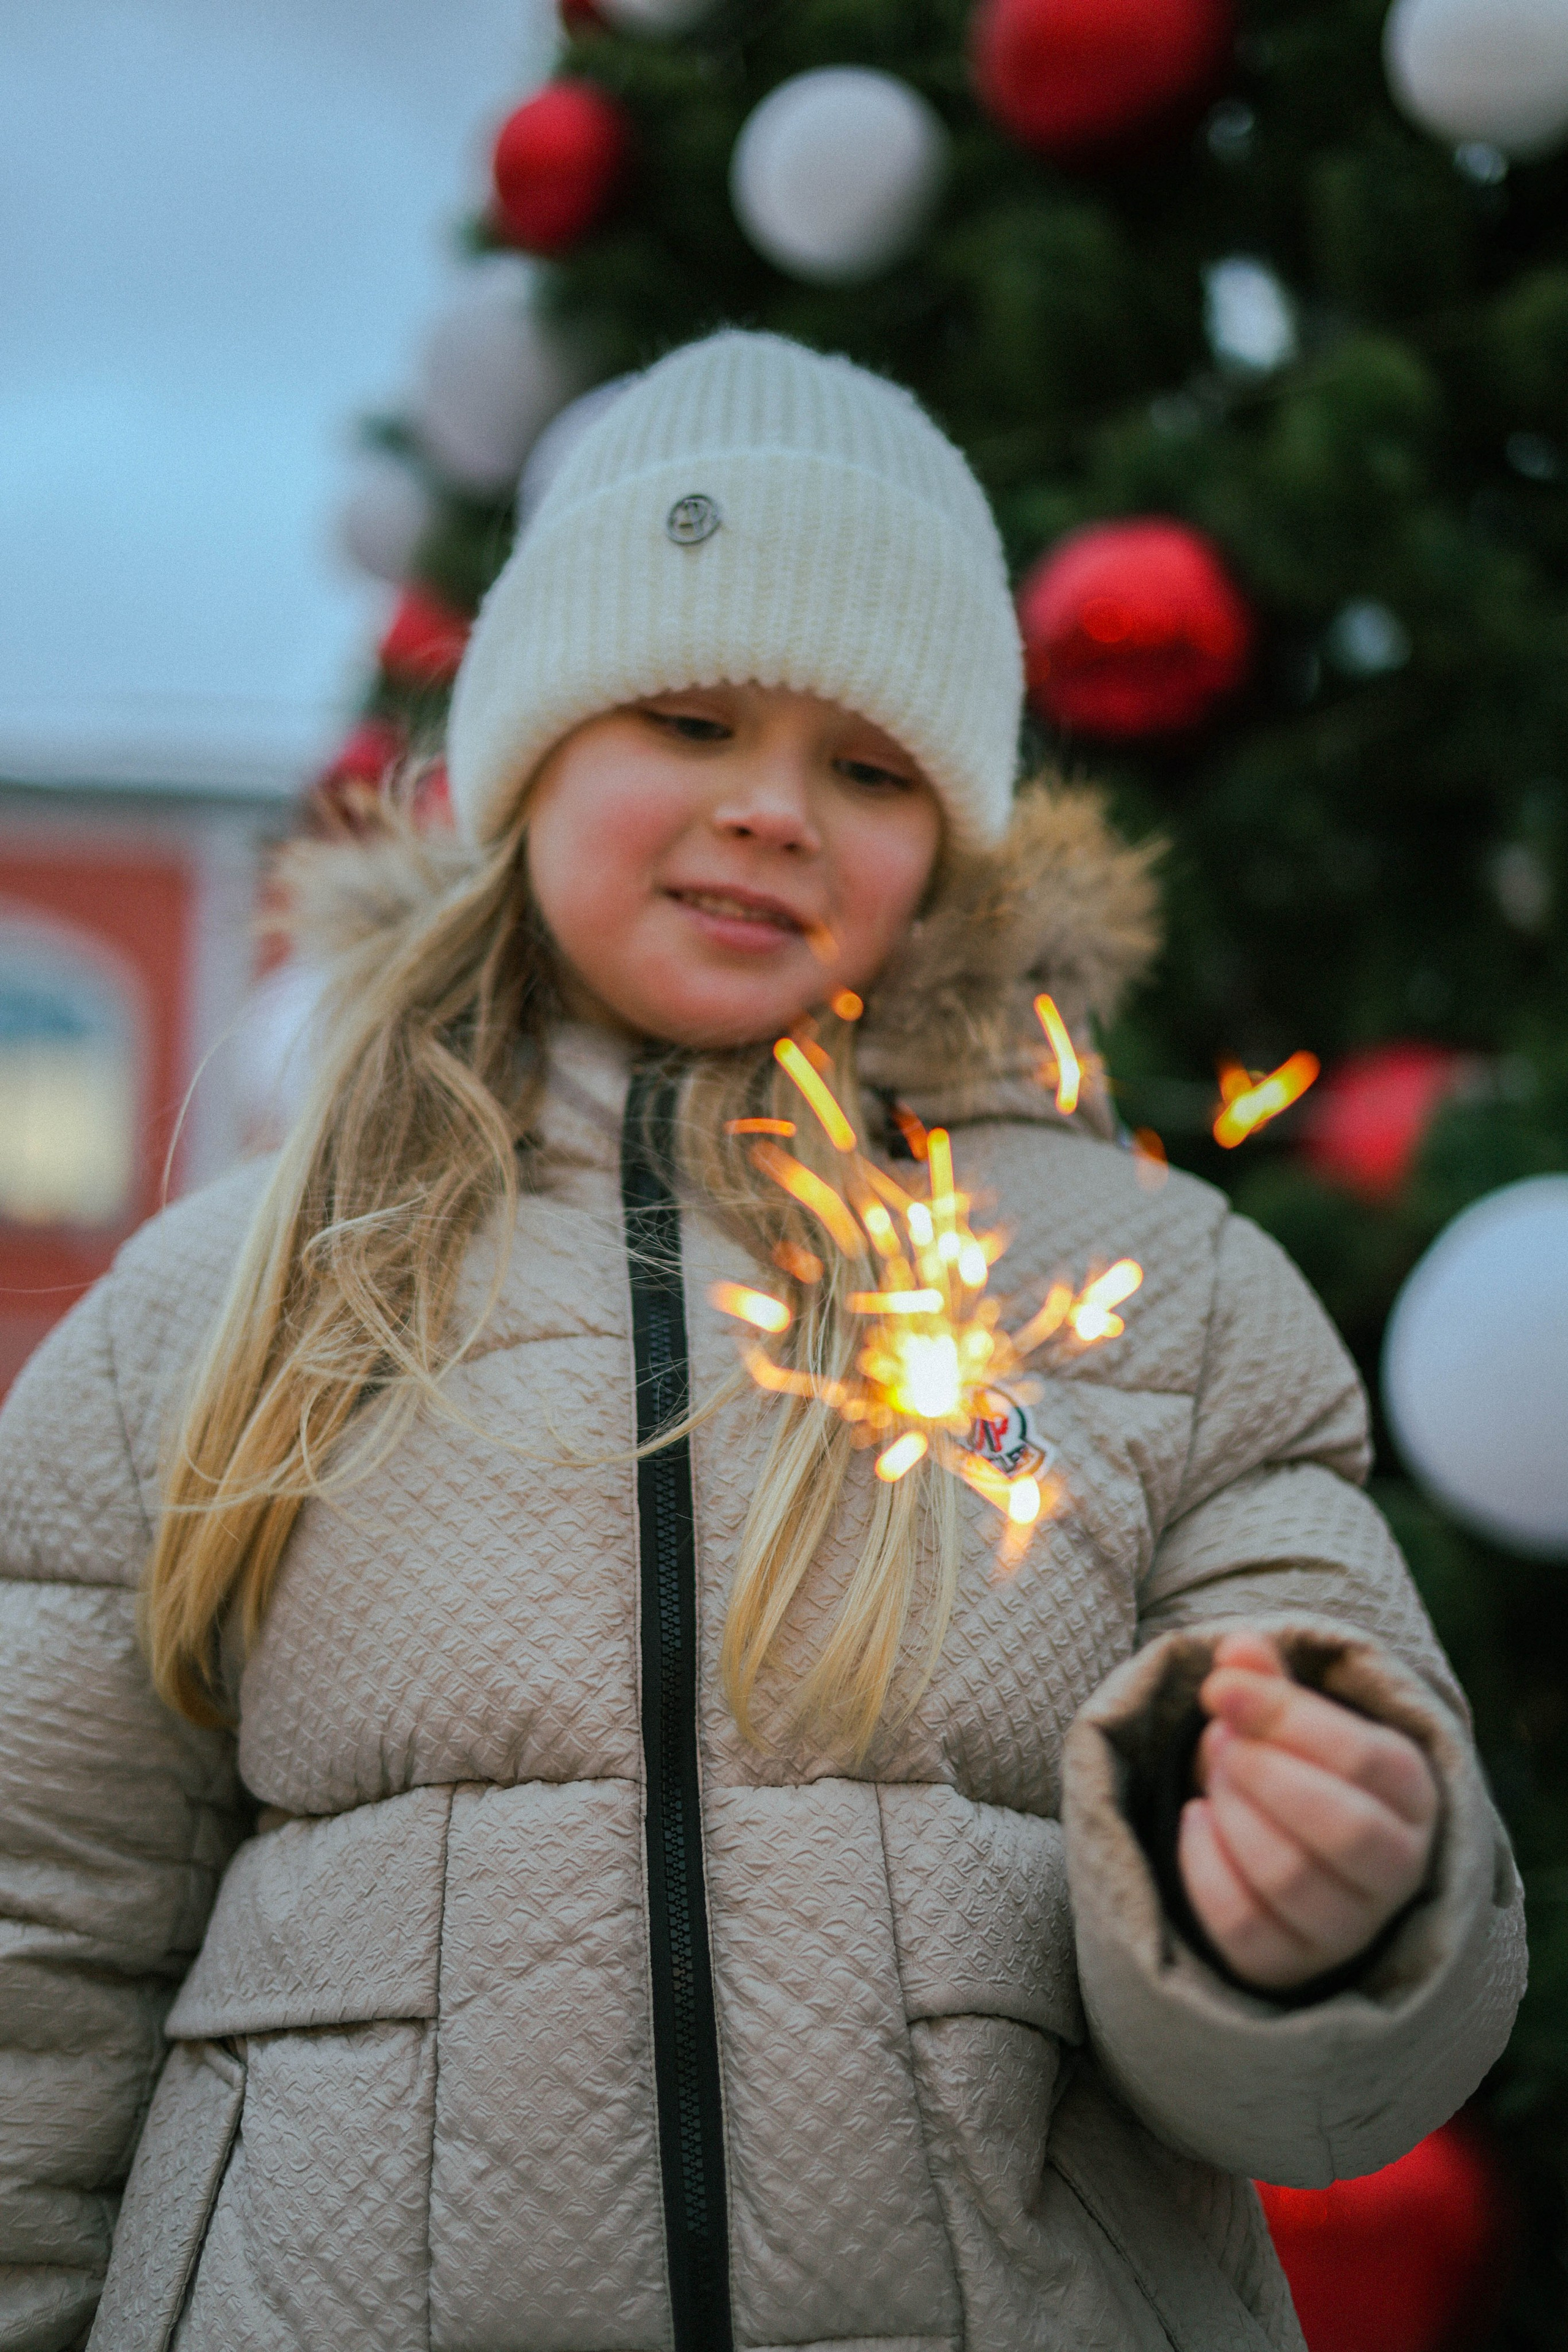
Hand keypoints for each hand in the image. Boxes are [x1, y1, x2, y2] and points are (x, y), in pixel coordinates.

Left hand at [1177, 1631, 1438, 1993]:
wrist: (1301, 1858)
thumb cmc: (1301, 1769)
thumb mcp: (1293, 1720)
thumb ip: (1269, 1681)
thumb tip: (1238, 1648)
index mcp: (1413, 1794)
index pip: (1363, 1757)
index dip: (1283, 1714)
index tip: (1218, 1685)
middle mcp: (1400, 1868)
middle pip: (1341, 1828)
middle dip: (1262, 1773)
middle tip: (1221, 1742)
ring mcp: (1352, 1925)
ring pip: (1289, 1876)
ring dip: (1233, 1811)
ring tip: (1214, 1777)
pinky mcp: (1294, 1962)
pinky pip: (1243, 1923)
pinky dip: (1204, 1863)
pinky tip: (1196, 1819)